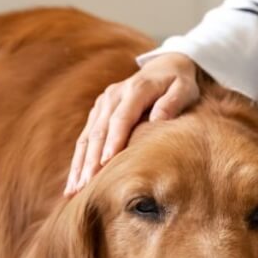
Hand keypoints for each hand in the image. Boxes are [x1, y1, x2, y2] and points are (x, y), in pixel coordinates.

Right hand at [64, 52, 199, 194]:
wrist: (164, 67)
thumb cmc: (178, 83)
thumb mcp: (184, 88)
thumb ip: (172, 102)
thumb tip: (157, 120)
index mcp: (135, 89)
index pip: (121, 118)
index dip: (113, 140)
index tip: (107, 162)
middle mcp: (113, 96)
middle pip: (99, 131)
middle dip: (91, 159)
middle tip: (87, 185)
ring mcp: (102, 104)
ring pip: (88, 137)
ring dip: (80, 164)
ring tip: (74, 190)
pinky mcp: (98, 112)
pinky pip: (85, 139)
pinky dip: (78, 160)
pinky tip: (74, 182)